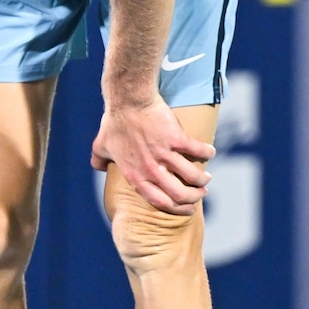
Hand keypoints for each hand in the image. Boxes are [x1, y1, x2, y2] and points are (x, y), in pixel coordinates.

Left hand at [91, 98, 213, 216]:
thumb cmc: (114, 122)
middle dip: (194, 197)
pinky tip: (210, 152)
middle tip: (201, 193)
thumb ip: (99, 161)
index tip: (187, 207)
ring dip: (203, 180)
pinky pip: (198, 151)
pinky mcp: (176, 139)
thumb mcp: (101, 146)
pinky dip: (207, 153)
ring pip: (192, 177)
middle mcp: (151, 170)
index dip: (176, 208)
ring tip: (206, 177)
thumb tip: (98, 167)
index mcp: (136, 176)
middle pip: (180, 194)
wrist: (128, 101)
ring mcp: (164, 155)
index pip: (160, 202)